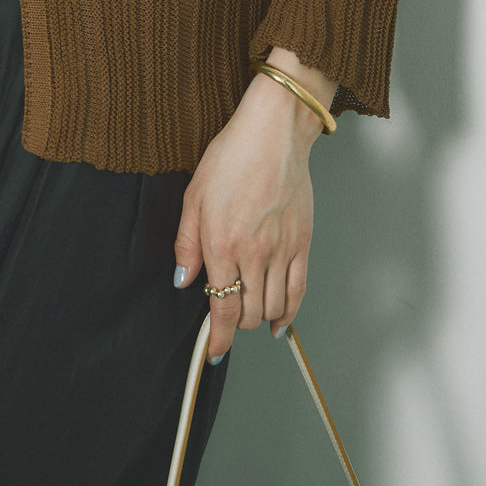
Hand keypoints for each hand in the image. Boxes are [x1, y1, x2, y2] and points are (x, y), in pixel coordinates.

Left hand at [173, 55, 329, 360]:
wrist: (274, 134)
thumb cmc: (231, 157)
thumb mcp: (193, 196)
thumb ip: (186, 244)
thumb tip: (184, 280)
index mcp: (222, 244)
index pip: (222, 308)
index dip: (218, 338)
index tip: (213, 351)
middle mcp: (254, 254)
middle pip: (247, 313)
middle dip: (234, 324)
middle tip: (225, 320)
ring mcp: (282, 251)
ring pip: (272, 308)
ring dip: (258, 318)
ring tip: (248, 313)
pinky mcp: (302, 244)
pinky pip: (298, 291)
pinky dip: (288, 313)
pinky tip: (278, 320)